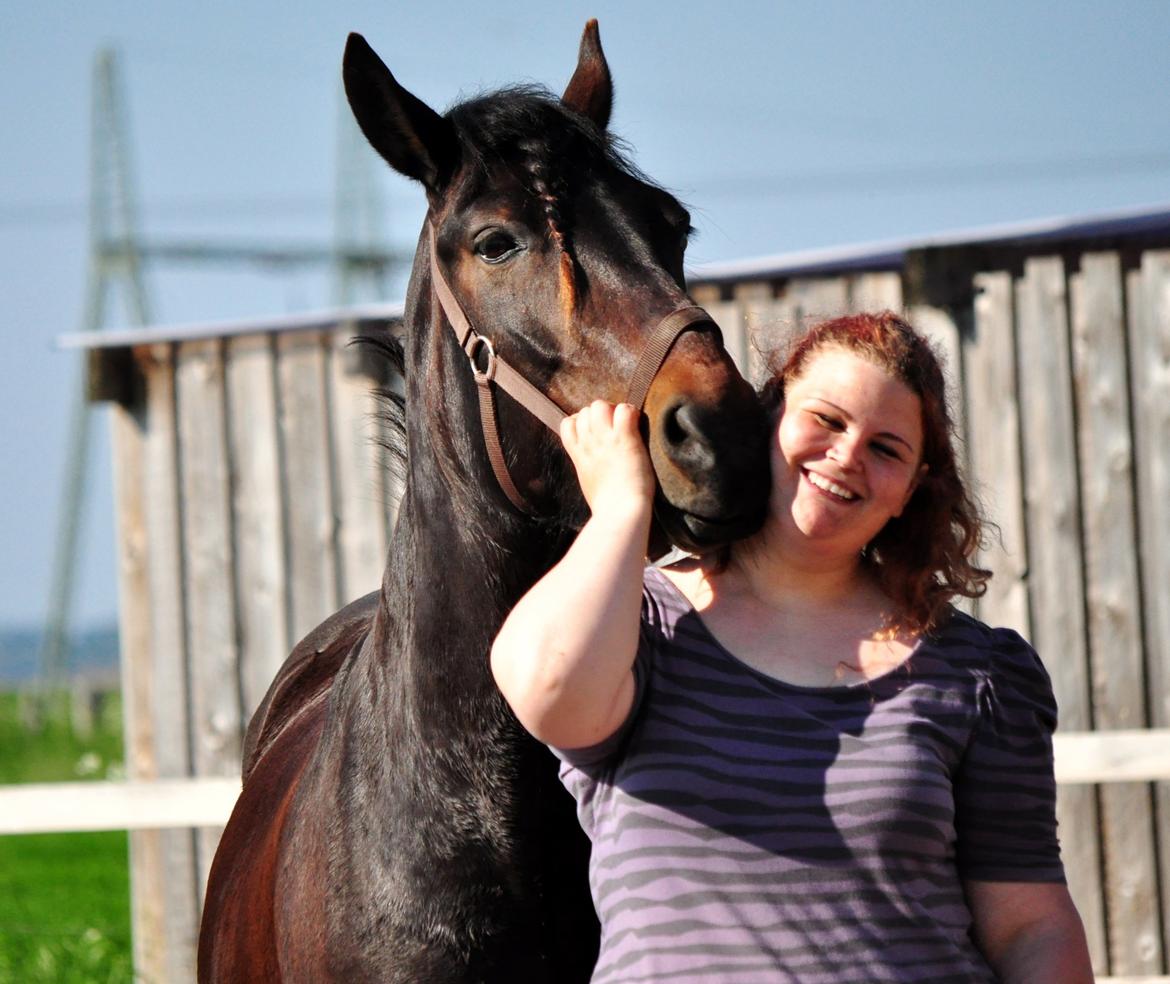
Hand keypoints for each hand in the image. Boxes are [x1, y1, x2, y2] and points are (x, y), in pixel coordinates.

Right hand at [560, 400, 654, 519]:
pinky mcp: (625, 438)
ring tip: (626, 427)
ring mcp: (606, 439)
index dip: (582, 422)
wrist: (619, 513)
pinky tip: (637, 427)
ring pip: (601, 405)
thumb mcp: (588, 481)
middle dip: (601, 415)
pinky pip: (625, 410)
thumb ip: (588, 465)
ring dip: (615, 411)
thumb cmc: (607, 506)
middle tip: (616, 430)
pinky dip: (632, 414)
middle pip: (586, 410)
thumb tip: (594, 464)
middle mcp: (588, 442)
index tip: (595, 433)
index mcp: (578, 453)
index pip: (568, 422)